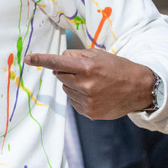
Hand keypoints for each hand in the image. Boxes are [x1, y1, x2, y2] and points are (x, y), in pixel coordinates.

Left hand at [24, 49, 154, 119]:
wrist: (139, 89)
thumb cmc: (117, 68)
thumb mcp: (98, 55)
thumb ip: (76, 56)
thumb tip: (57, 62)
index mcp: (87, 68)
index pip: (58, 63)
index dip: (41, 60)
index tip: (28, 59)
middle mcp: (86, 85)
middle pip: (60, 76)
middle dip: (66, 72)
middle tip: (84, 71)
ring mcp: (87, 101)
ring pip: (66, 89)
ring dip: (73, 85)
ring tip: (93, 83)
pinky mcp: (89, 113)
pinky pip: (73, 102)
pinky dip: (79, 97)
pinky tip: (95, 94)